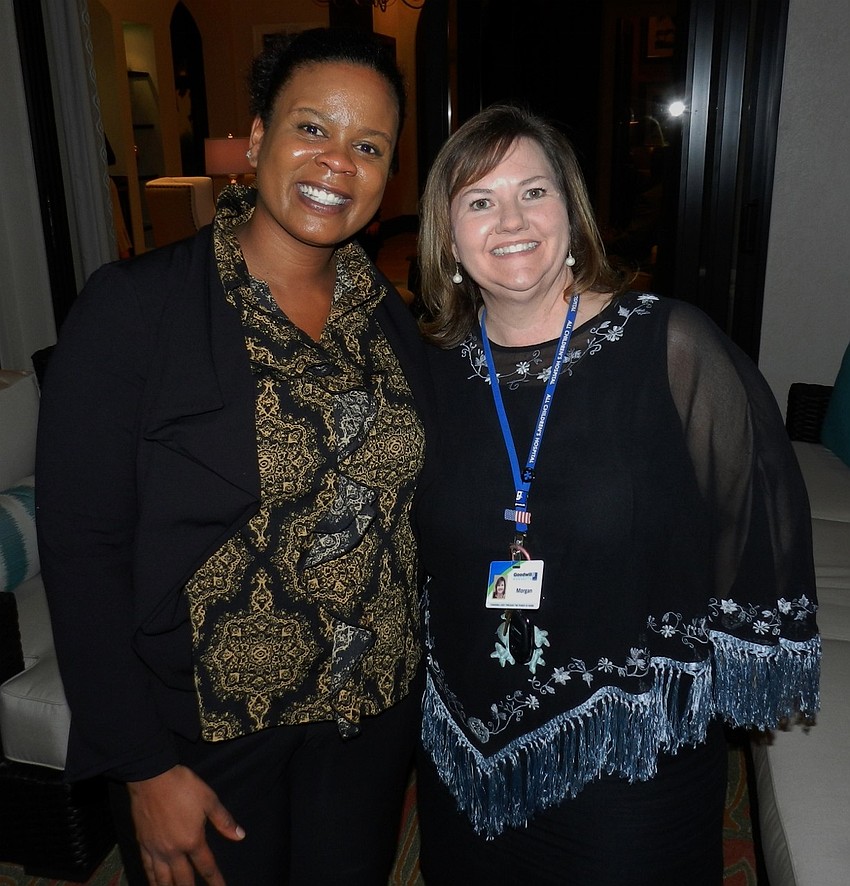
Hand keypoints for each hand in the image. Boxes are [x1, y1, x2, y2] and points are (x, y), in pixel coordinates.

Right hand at [127, 764, 244, 885]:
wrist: (151, 777)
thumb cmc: (182, 786)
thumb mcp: (209, 800)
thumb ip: (224, 821)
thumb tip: (240, 836)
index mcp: (192, 840)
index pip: (207, 867)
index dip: (215, 881)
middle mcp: (173, 851)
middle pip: (183, 879)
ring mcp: (156, 850)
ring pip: (162, 879)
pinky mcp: (143, 844)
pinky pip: (147, 869)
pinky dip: (152, 880)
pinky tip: (154, 884)